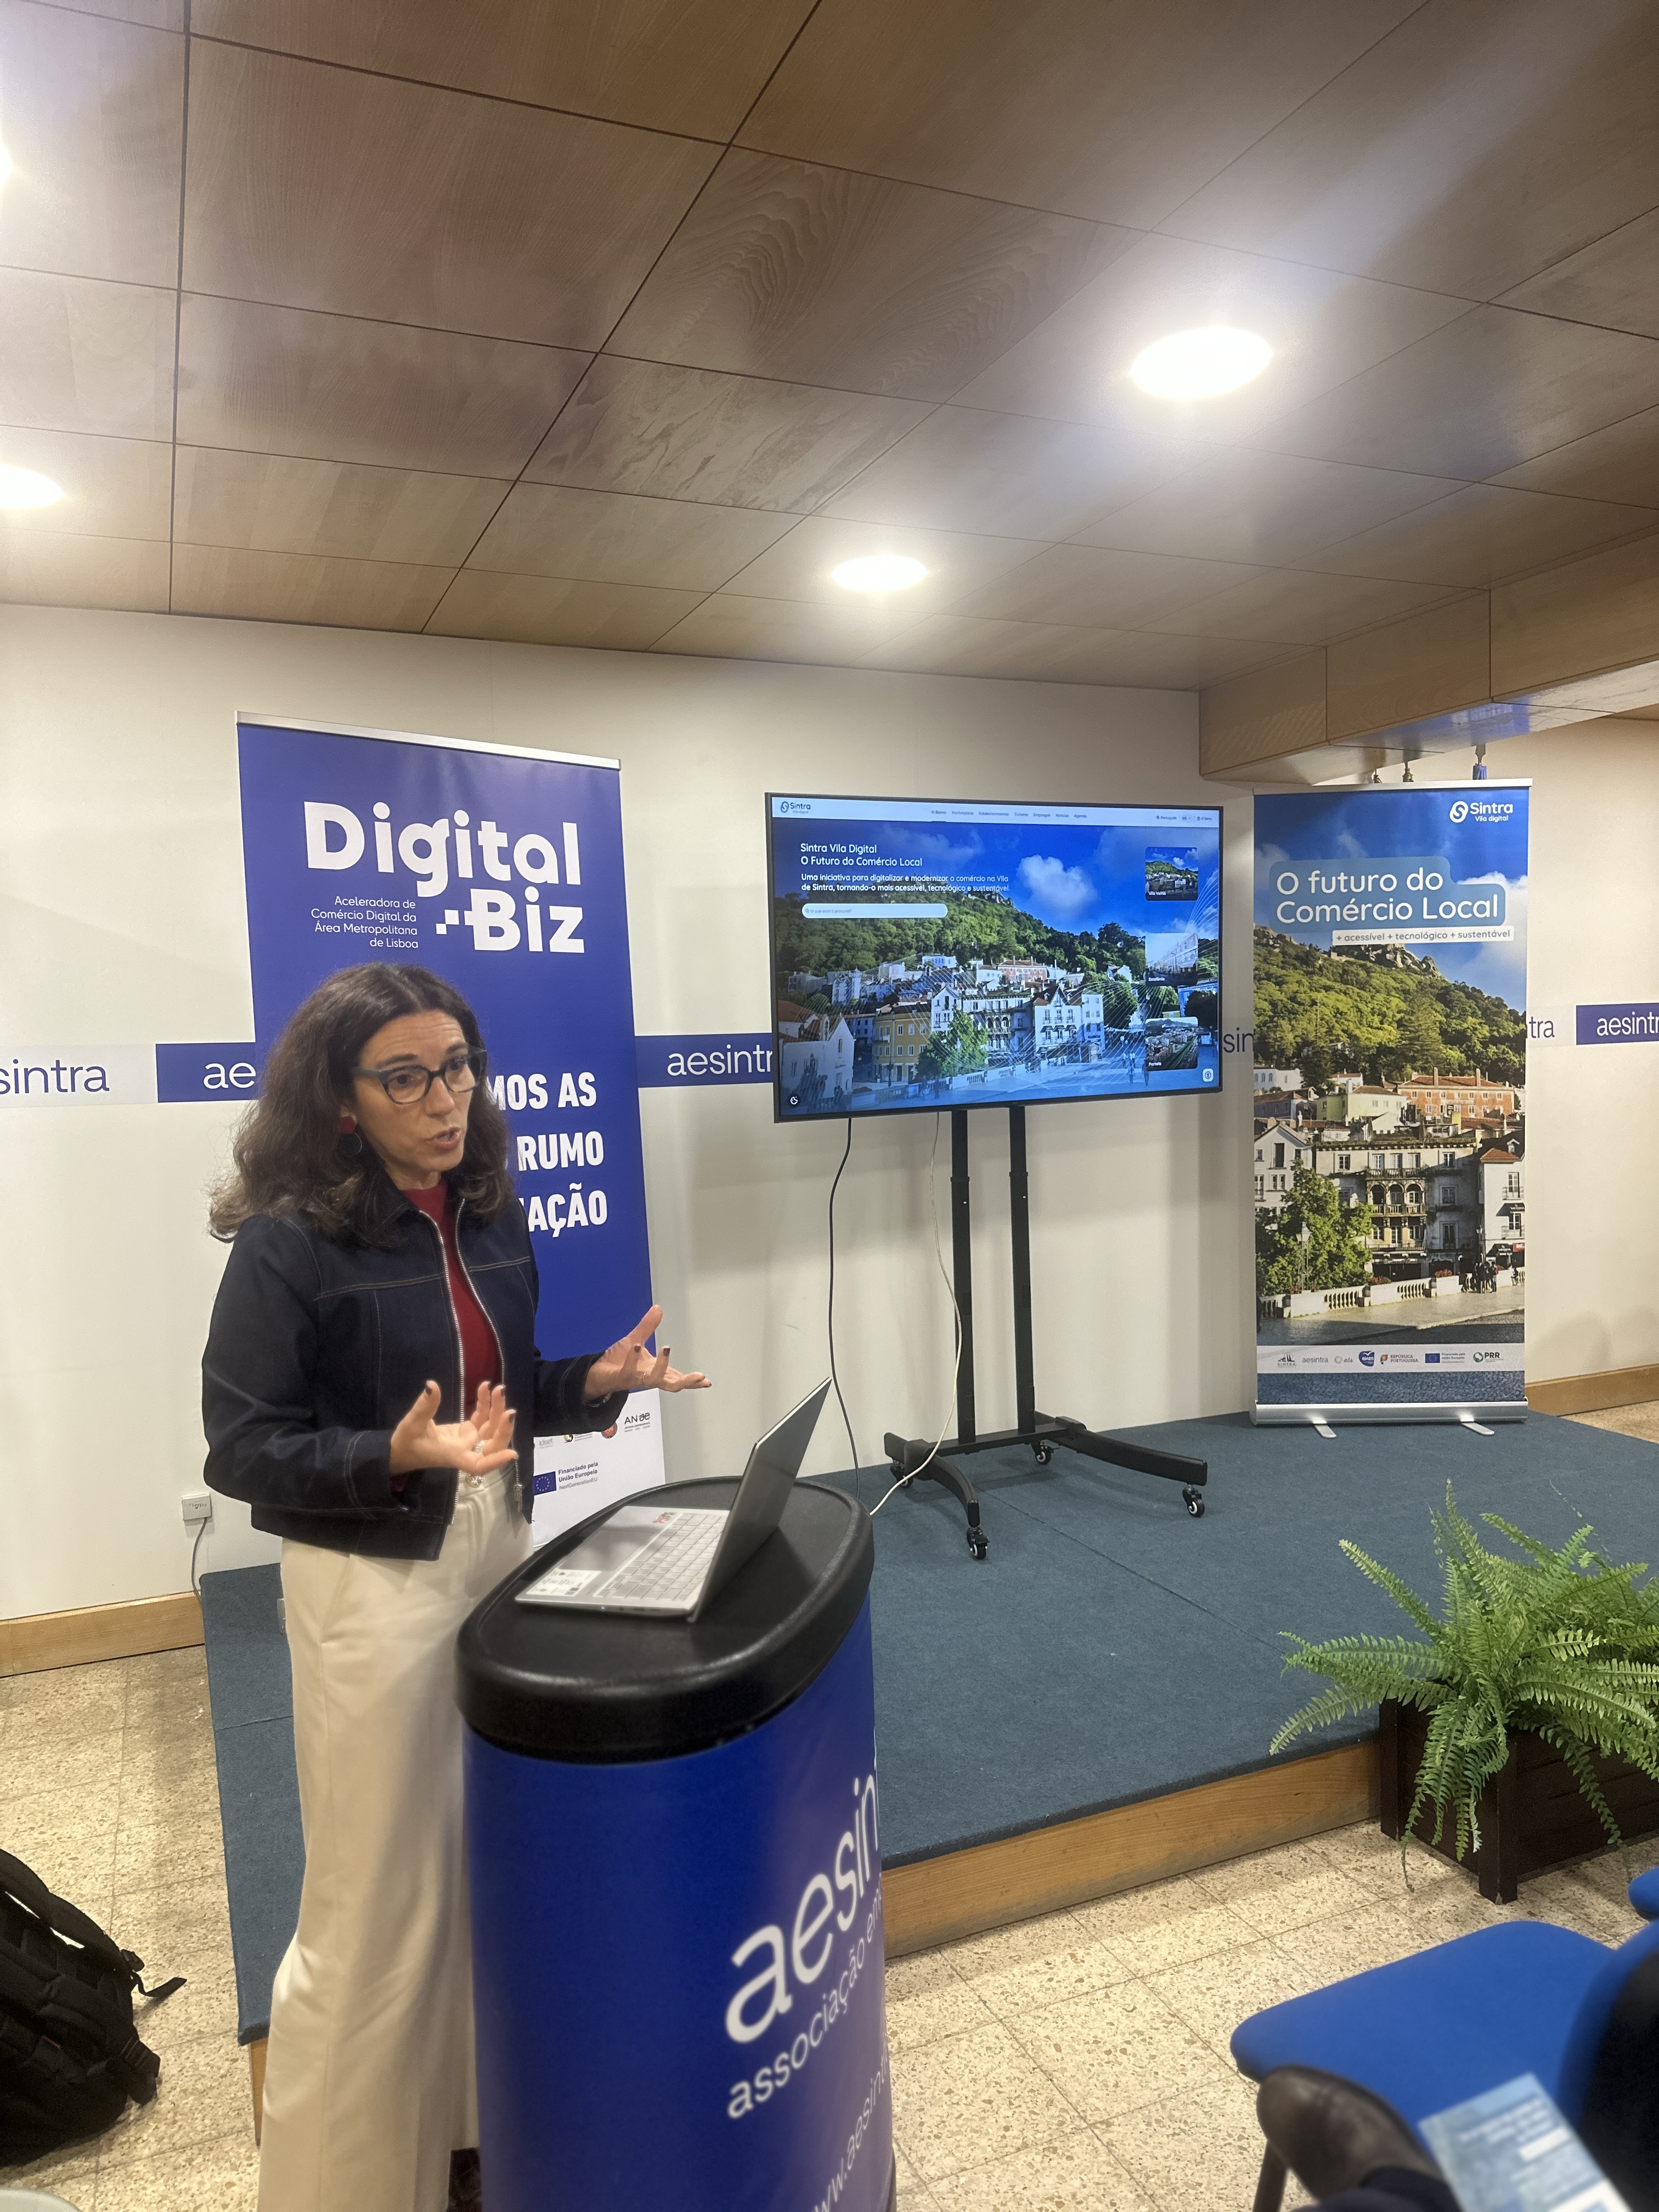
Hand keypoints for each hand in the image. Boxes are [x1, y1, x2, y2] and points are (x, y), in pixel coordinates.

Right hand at [389, 1380, 517, 1476]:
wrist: (400, 1450)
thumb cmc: (405, 1444)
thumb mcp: (412, 1425)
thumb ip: (424, 1407)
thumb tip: (431, 1386)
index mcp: (454, 1455)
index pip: (478, 1465)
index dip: (496, 1461)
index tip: (513, 1453)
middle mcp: (466, 1450)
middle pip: (493, 1444)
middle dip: (504, 1428)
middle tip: (508, 1409)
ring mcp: (468, 1440)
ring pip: (490, 1429)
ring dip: (497, 1410)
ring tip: (498, 1389)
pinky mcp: (466, 1431)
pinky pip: (481, 1419)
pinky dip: (486, 1405)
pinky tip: (485, 1388)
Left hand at [584, 1305, 709, 1400]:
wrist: (595, 1373)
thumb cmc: (616, 1362)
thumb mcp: (635, 1340)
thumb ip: (648, 1327)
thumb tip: (658, 1309)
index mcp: (655, 1371)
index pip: (677, 1378)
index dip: (692, 1381)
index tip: (705, 1380)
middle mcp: (648, 1377)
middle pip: (671, 1384)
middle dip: (686, 1381)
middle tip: (699, 1377)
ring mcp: (635, 1379)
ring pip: (652, 1379)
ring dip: (661, 1367)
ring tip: (667, 1350)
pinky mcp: (621, 1378)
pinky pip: (628, 1371)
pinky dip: (632, 1359)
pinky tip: (636, 1347)